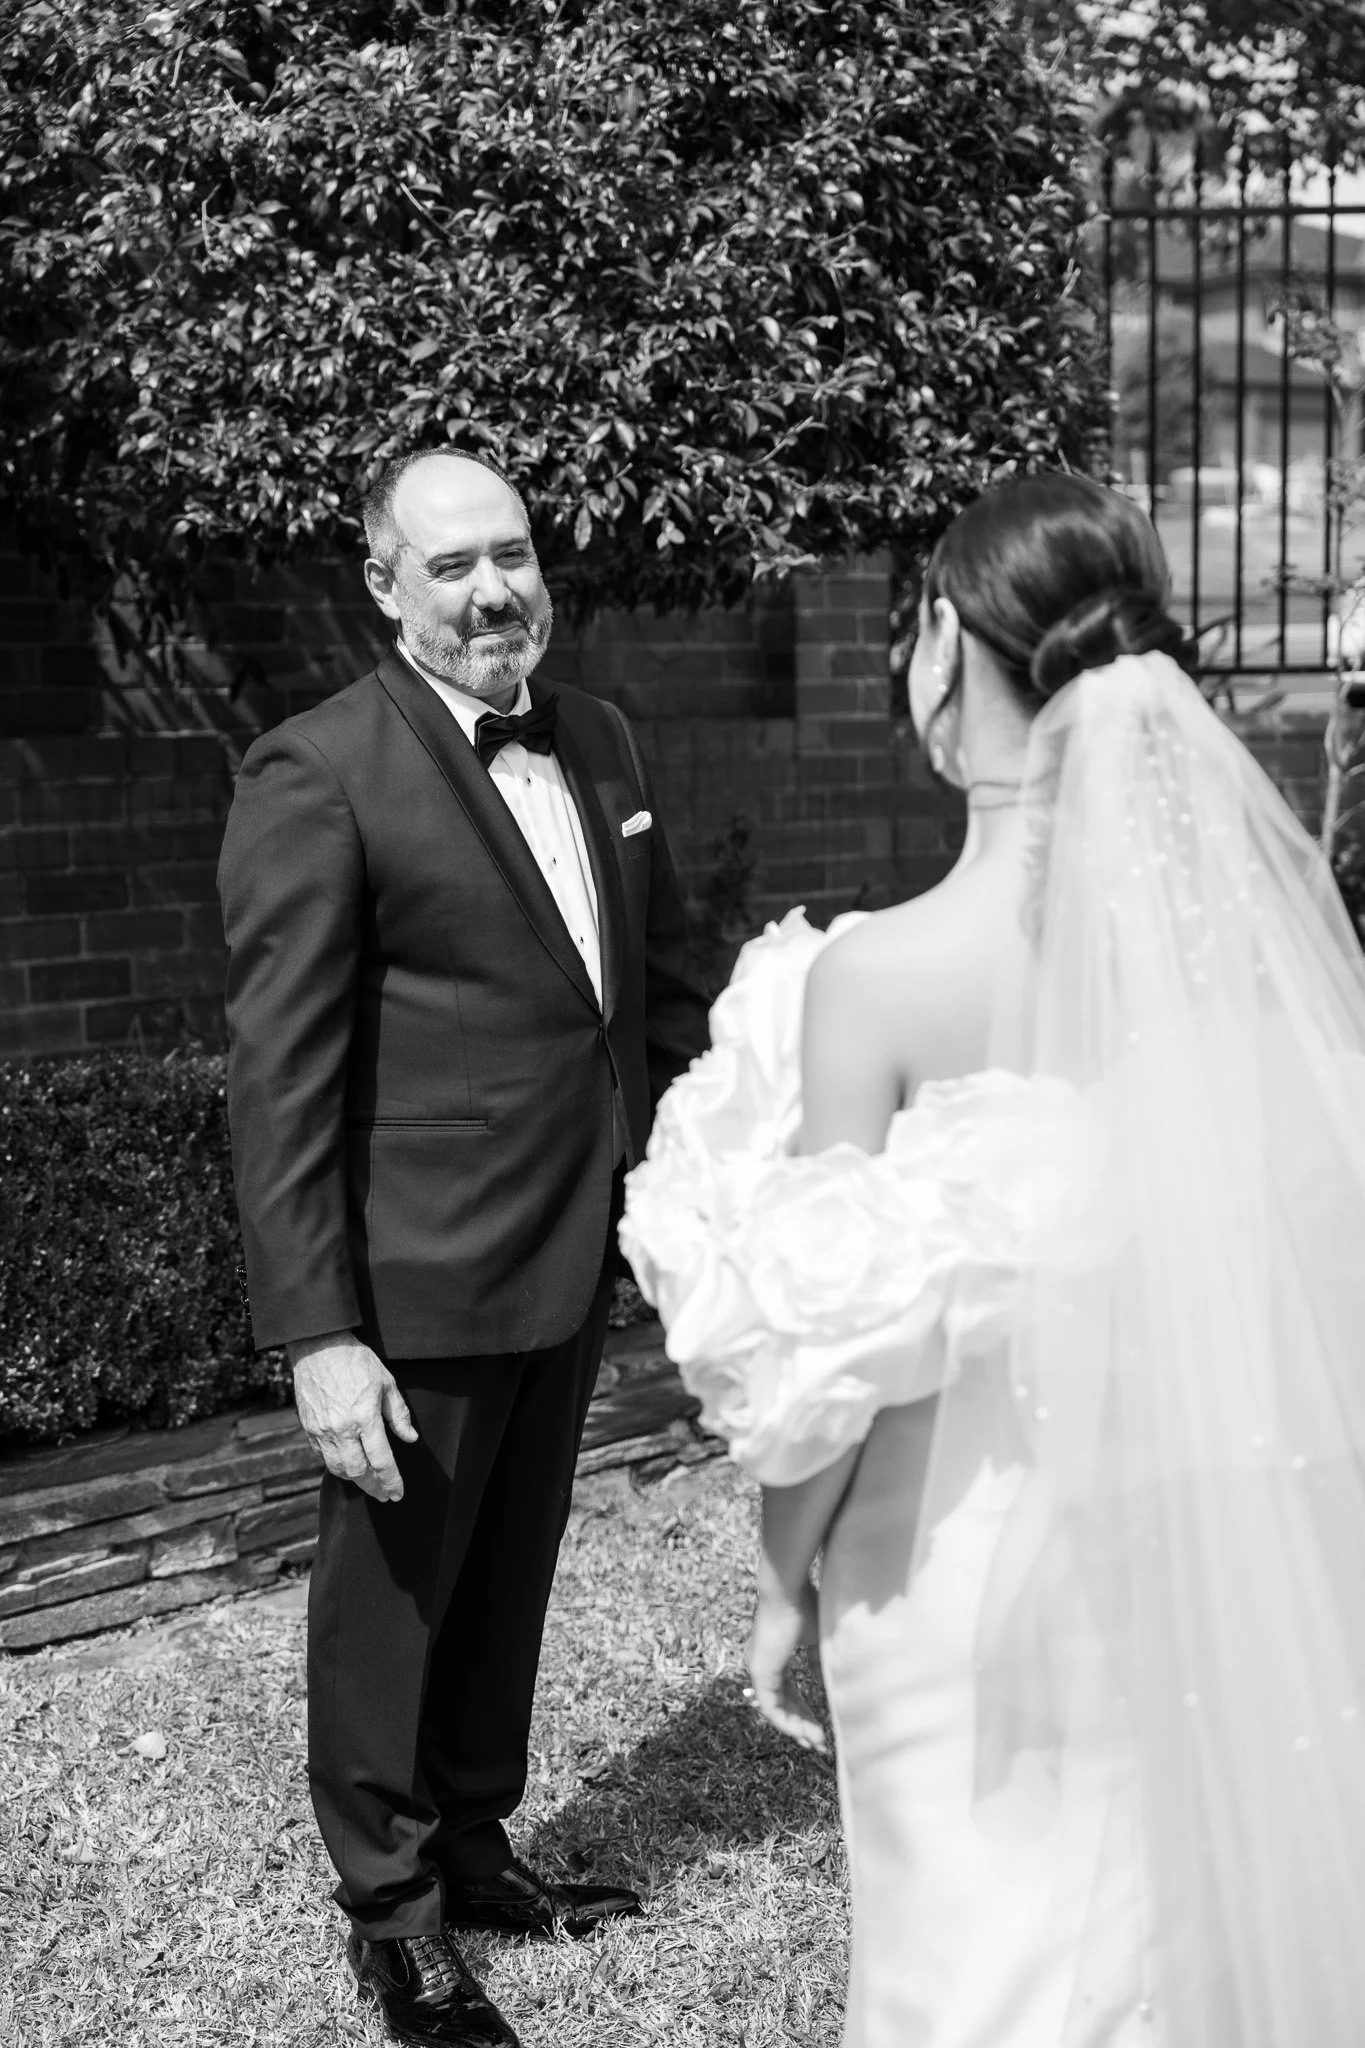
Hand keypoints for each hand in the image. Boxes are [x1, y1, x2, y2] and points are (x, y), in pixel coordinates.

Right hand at [288, 1331, 417, 1502]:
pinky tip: (348, 1464)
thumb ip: (398, 1414)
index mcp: (365, 1417)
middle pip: (358, 1472)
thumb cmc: (356, 1360)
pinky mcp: (309, 1428)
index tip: (398, 1493)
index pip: (382, 1461)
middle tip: (383, 1494)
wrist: (318, 1346)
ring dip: (355, 1479)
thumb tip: (410, 1438)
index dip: (392, 1481)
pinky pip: (323, 1456)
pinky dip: (337, 1465)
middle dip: (373, 1487)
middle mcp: (342, 1429)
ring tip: (368, 1481)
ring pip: (338, 1468)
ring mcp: (322, 1430)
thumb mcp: (386, 1382)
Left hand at [746, 1575, 825, 1750]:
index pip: (788, 1691)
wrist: (788, 1591)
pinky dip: (788, 1722)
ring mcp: (760, 1670)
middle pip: (783, 1704)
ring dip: (797, 1728)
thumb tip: (823, 1684)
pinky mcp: (760, 1673)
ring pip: (777, 1710)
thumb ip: (817, 1661)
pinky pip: (771, 1708)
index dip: (804, 1710)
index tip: (821, 1726)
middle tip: (820, 1742)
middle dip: (802, 1725)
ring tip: (818, 1742)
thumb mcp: (816, 1639)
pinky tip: (804, 1733)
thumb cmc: (804, 1606)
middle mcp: (764, 1665)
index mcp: (775, 1656)